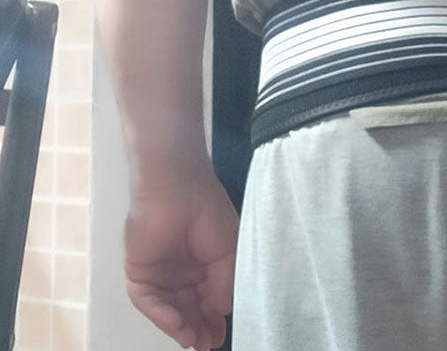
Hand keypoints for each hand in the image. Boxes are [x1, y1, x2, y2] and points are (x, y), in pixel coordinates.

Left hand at [124, 169, 238, 350]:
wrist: (179, 190)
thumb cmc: (208, 214)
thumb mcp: (228, 250)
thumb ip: (223, 284)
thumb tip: (221, 312)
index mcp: (203, 265)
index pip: (208, 299)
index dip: (214, 319)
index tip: (221, 338)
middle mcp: (181, 273)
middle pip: (188, 308)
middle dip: (198, 328)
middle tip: (209, 344)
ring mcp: (159, 274)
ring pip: (168, 309)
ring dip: (180, 326)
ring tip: (194, 340)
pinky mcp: (139, 273)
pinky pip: (148, 300)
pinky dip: (161, 314)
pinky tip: (177, 323)